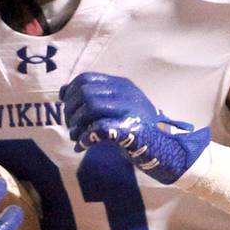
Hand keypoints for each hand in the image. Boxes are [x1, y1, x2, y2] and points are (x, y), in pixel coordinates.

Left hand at [59, 72, 210, 184]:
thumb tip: (64, 92)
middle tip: (71, 125)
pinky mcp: (129, 130)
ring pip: (90, 107)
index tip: (66, 104)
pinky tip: (83, 145)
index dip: (71, 91)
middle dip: (71, 110)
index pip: (87, 78)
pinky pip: (99, 128)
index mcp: (123, 86)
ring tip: (76, 136)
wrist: (165, 150)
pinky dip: (86, 137)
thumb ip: (97, 99)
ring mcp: (129, 111)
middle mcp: (126, 94)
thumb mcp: (119, 108)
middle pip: (86, 92)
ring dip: (76, 124)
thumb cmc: (138, 131)